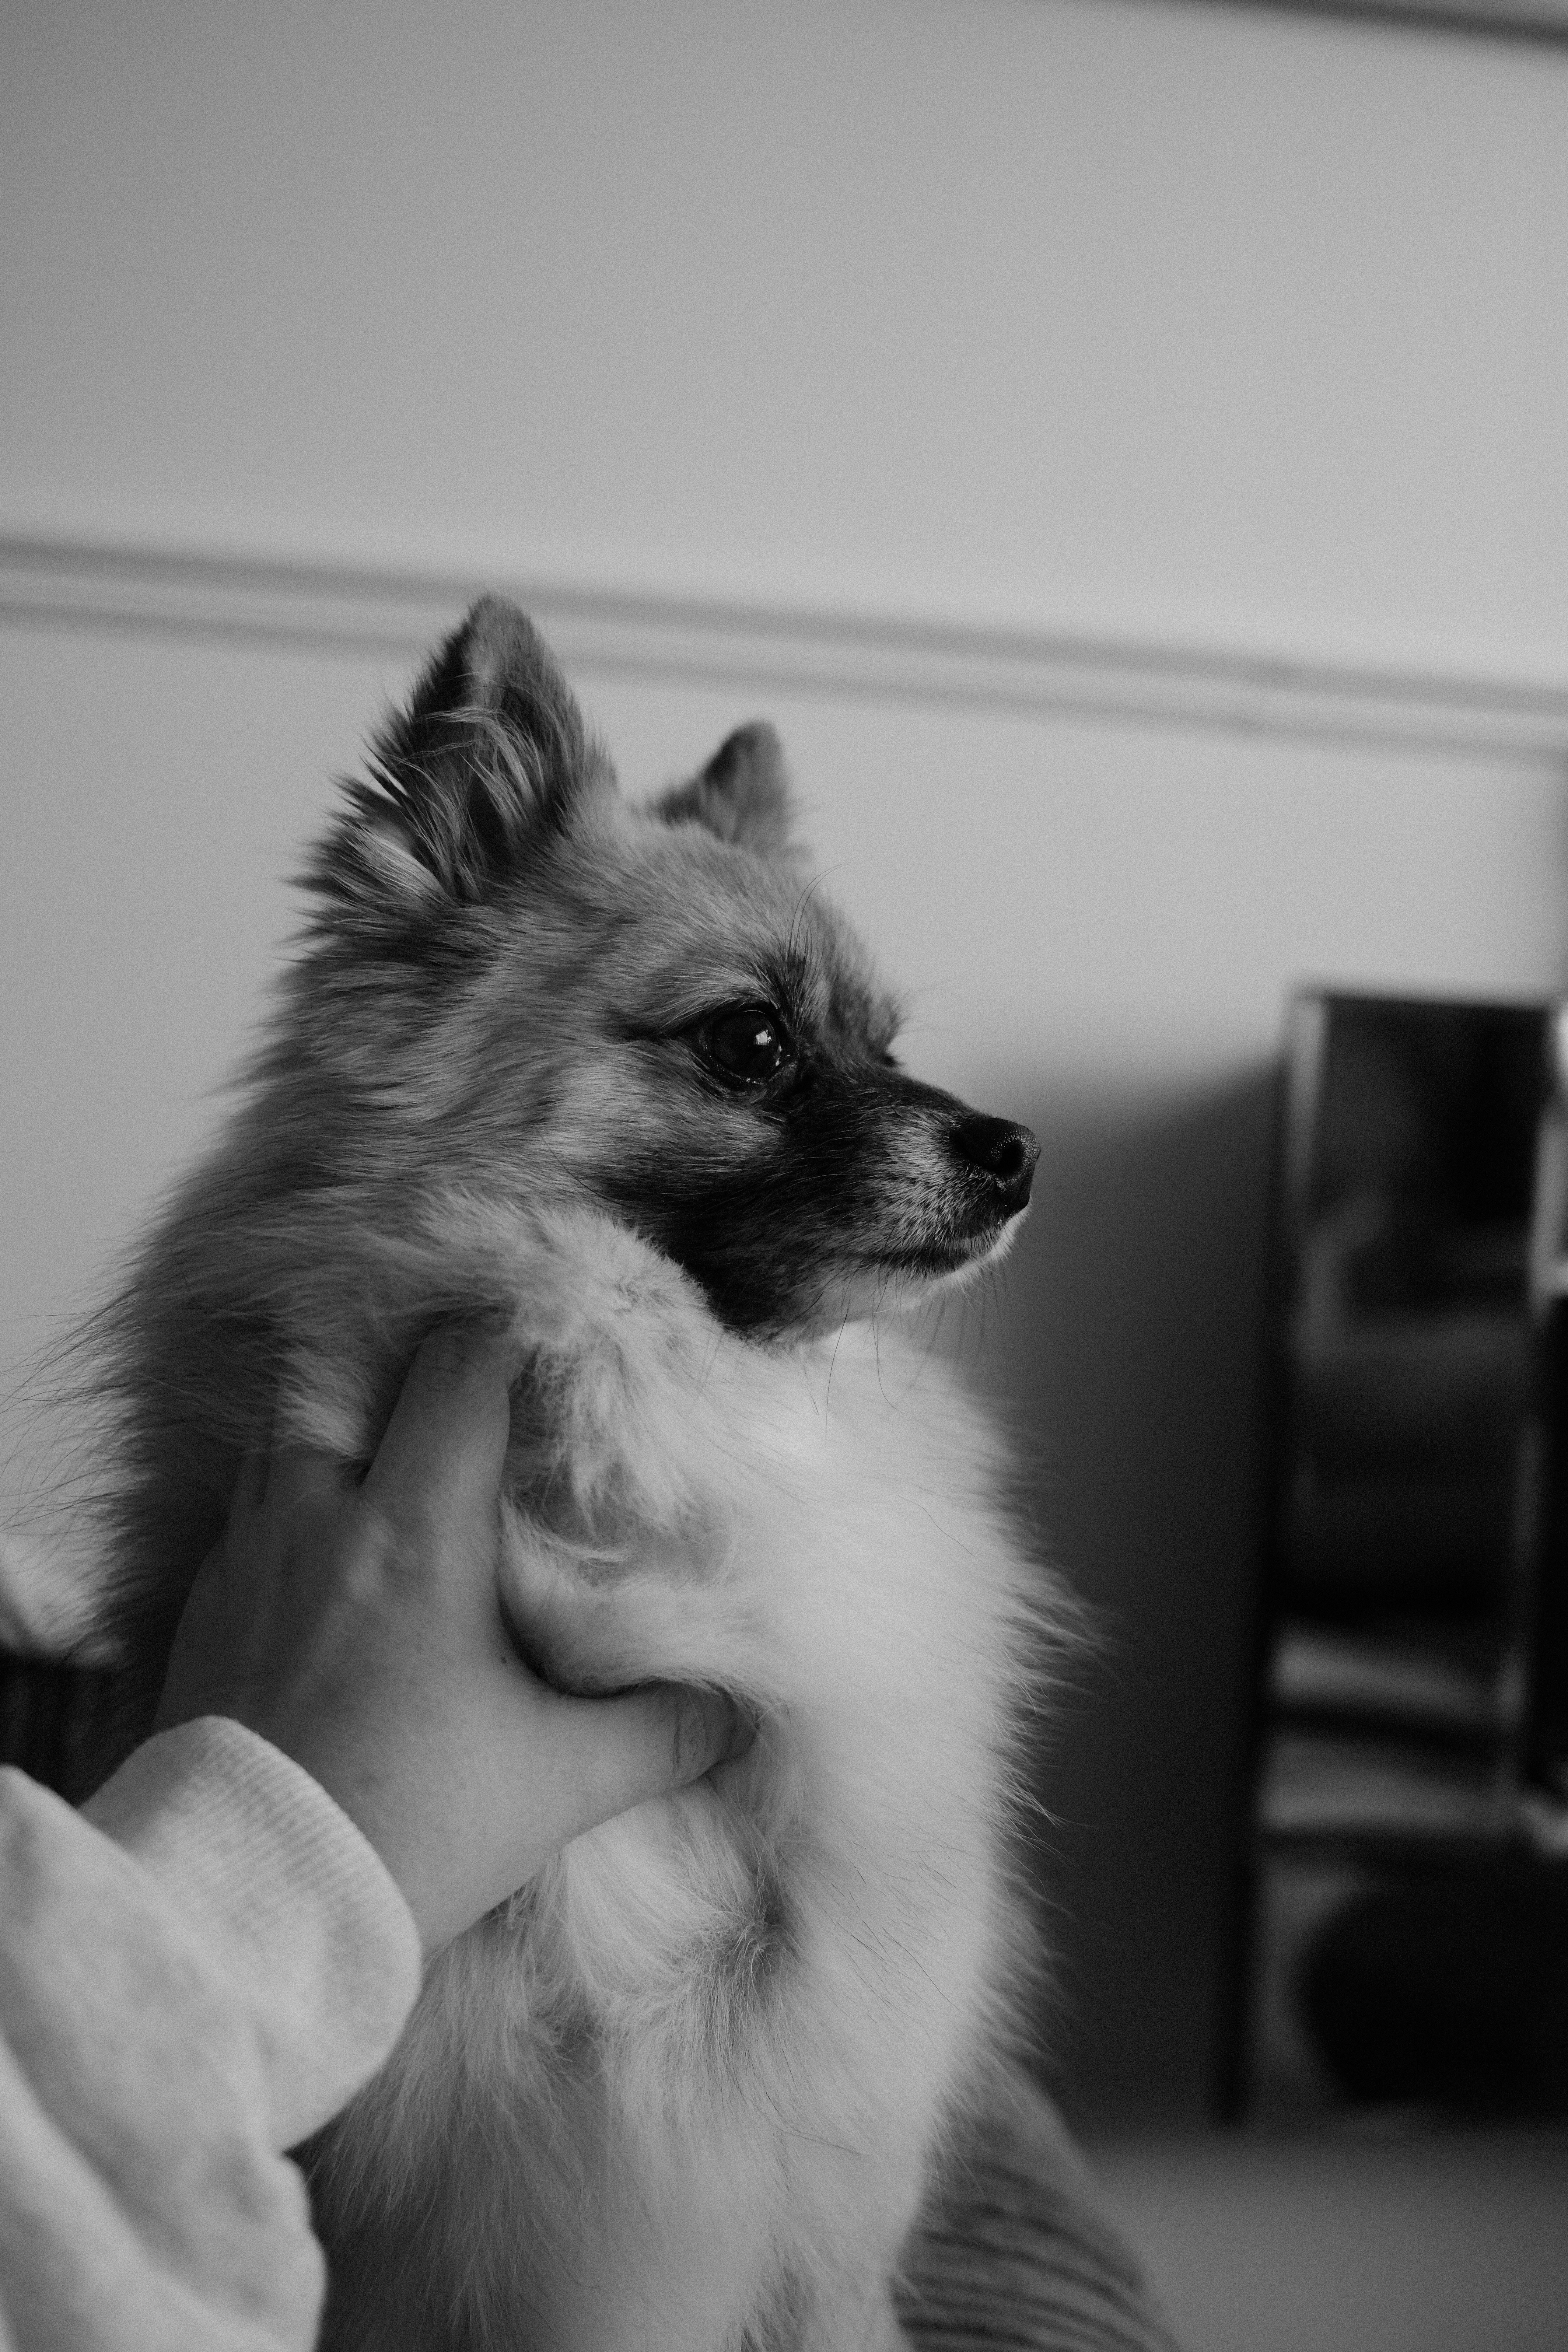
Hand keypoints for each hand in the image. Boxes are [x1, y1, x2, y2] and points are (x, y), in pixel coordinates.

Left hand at [154, 1325, 752, 1953]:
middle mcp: (315, 1521)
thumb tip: (741, 1712)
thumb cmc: (407, 1830)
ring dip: (334, 1430)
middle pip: (340, 1373)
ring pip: (280, 1436)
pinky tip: (325, 1551)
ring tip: (387, 1454)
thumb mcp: (558, 1782)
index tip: (541, 1337)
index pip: (456, 1369)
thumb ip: (661, 1734)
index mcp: (410, 1534)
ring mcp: (243, 1561)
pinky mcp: (196, 1611)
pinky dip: (285, 1505)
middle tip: (452, 1386)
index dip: (504, 1332)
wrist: (251, 1914)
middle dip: (398, 1366)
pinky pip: (241, 1514)